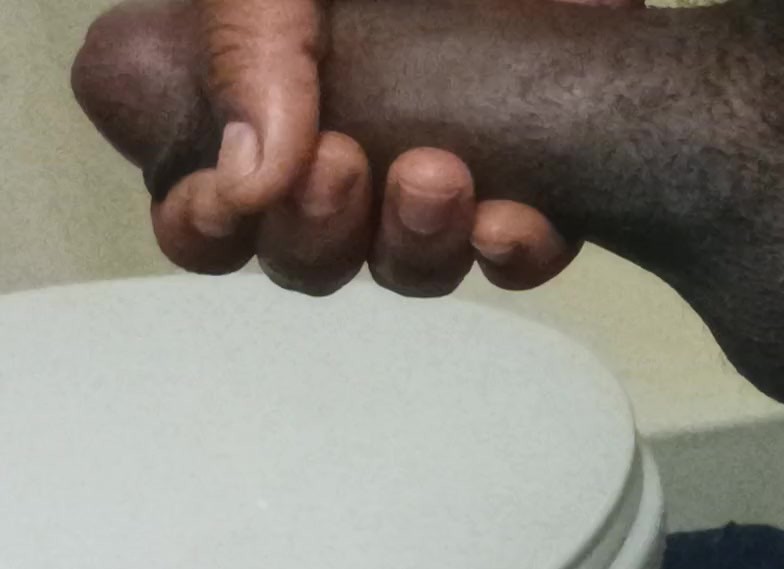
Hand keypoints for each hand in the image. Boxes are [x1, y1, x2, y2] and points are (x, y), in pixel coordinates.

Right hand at [154, 0, 638, 296]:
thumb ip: (244, 47)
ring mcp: (437, 155)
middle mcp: (343, 140)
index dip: (209, 229)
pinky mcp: (533, 159)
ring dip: (415, 250)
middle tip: (345, 164)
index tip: (234, 200)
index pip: (209, 214)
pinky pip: (519, 249)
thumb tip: (249, 184)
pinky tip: (513, 225)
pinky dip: (515, 255)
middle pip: (309, 256)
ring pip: (410, 264)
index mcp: (261, 96)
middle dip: (318, 236)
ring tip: (436, 179)